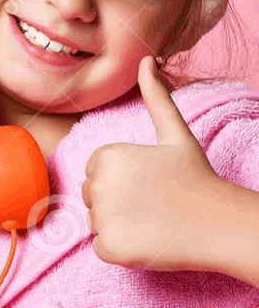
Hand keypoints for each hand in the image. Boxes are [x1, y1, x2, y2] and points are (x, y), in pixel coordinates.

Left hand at [81, 55, 225, 271]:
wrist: (215, 222)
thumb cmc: (193, 174)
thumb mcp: (174, 131)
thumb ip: (155, 95)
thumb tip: (147, 59)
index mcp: (107, 155)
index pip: (96, 170)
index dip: (121, 177)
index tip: (147, 181)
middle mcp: (98, 184)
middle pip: (92, 195)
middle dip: (116, 200)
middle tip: (150, 201)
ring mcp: (102, 217)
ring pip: (94, 221)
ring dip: (116, 224)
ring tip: (149, 219)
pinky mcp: (108, 248)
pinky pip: (100, 246)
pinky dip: (120, 248)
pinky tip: (146, 239)